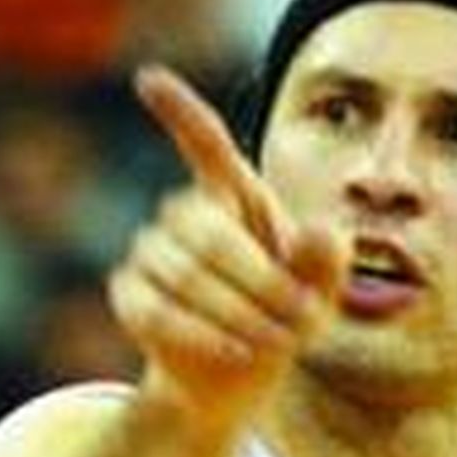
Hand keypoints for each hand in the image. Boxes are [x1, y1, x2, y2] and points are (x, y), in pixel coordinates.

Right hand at [109, 65, 344, 431]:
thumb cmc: (281, 317)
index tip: (148, 79)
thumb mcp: (318, 294)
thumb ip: (327, 263)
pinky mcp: (129, 294)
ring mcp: (148, 252)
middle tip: (302, 321)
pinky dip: (205, 336)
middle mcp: (183, 213)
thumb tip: (326, 232)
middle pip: (211, 234)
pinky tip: (236, 352)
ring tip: (277, 342)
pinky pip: (160, 312)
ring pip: (189, 279)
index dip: (179, 112)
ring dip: (243, 316)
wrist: (235, 377)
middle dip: (263, 283)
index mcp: (232, 196)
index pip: (205, 144)